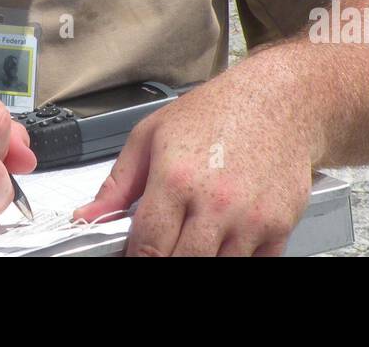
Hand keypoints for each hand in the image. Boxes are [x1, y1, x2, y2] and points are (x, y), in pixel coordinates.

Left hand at [71, 70, 313, 255]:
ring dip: (201, 259)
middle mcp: (216, 203)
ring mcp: (251, 219)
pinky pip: (253, 266)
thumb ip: (118, 183)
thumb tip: (88, 216)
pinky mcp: (280, 226)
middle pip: (181, 265)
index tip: (132, 256)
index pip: (147, 248)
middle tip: (162, 246)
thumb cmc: (216, 111)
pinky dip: (235, 260)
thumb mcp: (152, 134)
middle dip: (165, 261)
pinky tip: (223, 240)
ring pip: (217, 270)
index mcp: (176, 179)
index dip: (135, 260)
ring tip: (193, 236)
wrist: (277, 98)